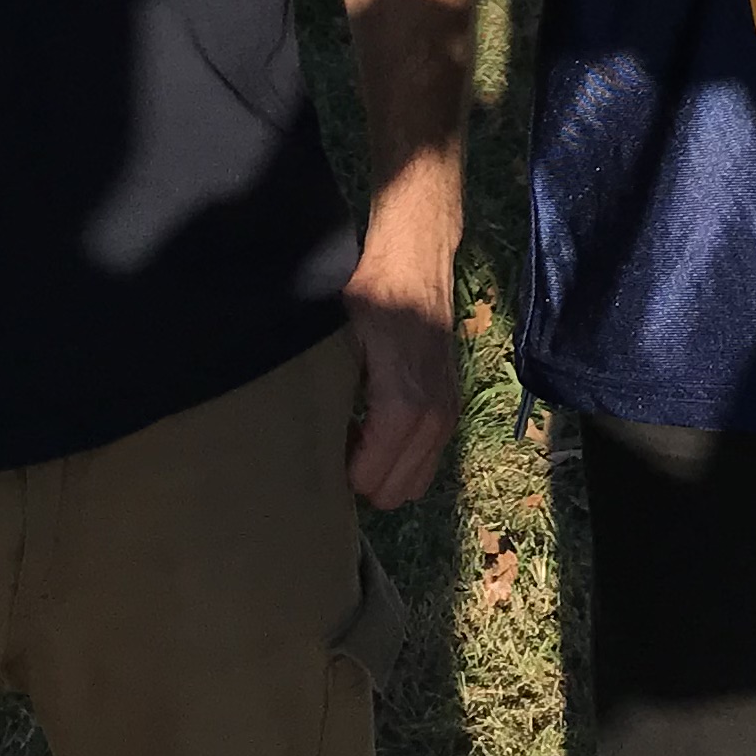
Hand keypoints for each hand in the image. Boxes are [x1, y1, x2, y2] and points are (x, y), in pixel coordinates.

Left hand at [341, 221, 459, 510]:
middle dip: (366, 480)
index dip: (341, 475)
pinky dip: (404, 457)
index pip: (372, 479)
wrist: (416, 264)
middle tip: (340, 450)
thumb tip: (302, 444)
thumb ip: (329, 397)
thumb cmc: (371, 297)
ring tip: (358, 442)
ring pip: (416, 482)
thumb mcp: (340, 345)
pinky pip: (429, 459)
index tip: (323, 449)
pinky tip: (378, 429)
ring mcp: (449, 414)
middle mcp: (434, 418)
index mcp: (403, 406)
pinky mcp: (453, 406)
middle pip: (397, 492)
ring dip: (386, 471)